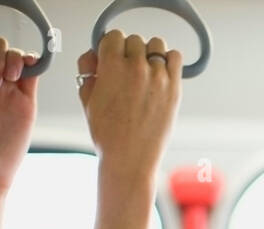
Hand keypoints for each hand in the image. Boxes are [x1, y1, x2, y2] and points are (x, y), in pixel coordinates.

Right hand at [77, 31, 181, 186]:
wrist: (129, 158)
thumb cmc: (107, 133)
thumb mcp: (87, 98)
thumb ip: (88, 70)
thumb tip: (94, 54)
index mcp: (111, 66)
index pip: (113, 36)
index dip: (110, 47)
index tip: (111, 58)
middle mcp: (137, 68)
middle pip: (134, 40)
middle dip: (129, 51)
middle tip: (127, 70)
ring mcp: (158, 78)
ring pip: (156, 45)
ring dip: (149, 53)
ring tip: (144, 71)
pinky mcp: (174, 89)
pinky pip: (176, 58)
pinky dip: (169, 60)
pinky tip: (161, 73)